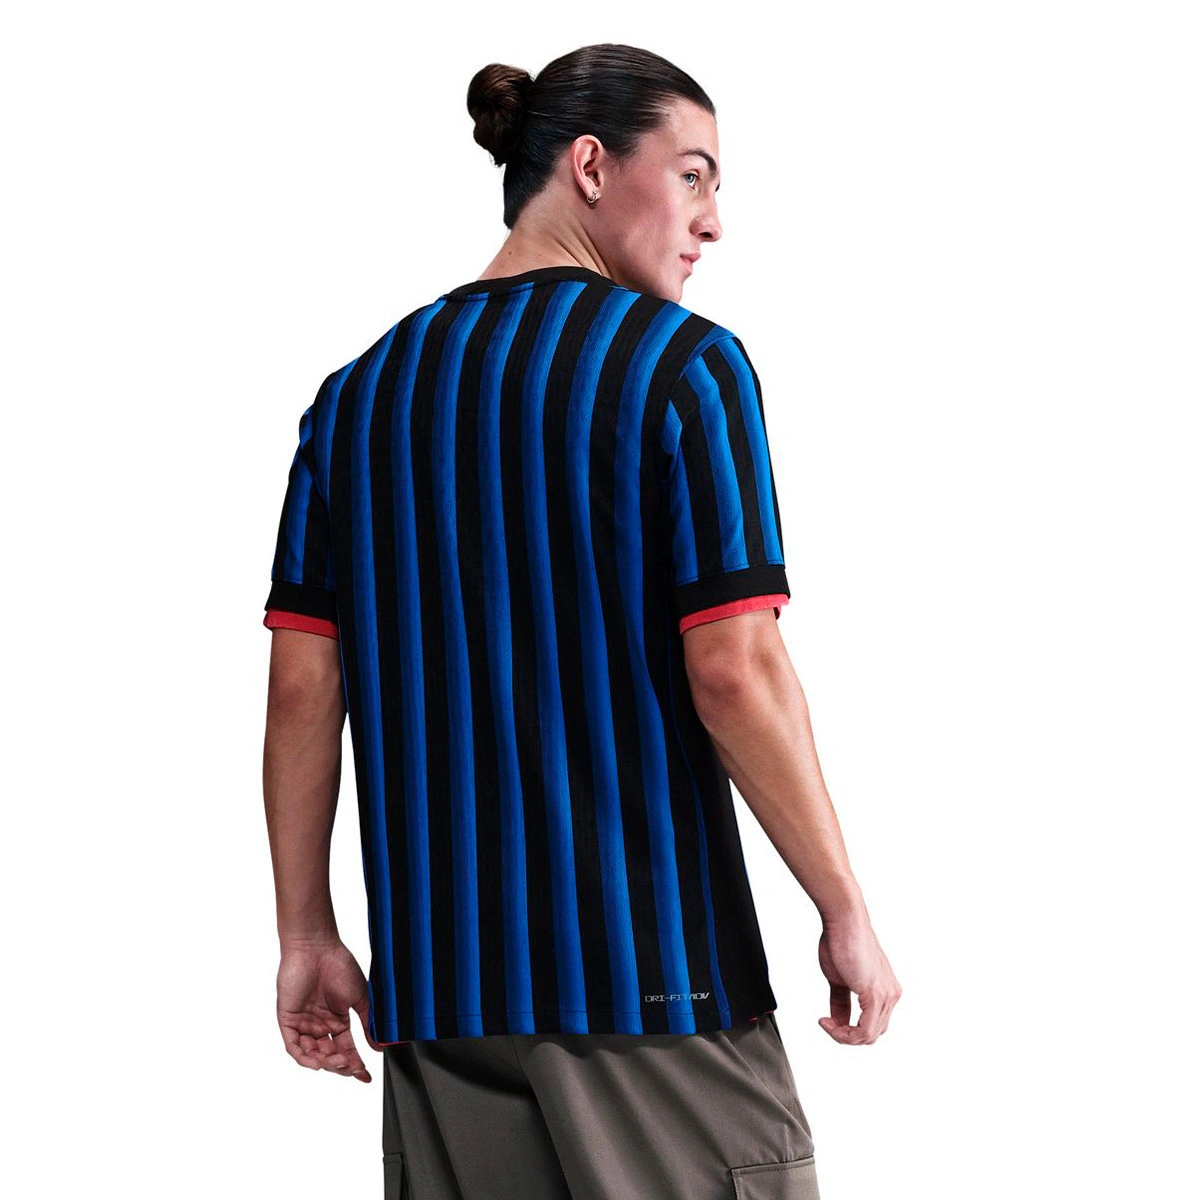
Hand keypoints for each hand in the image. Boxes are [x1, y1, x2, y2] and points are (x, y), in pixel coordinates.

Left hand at [276, 938, 381, 1081]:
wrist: (317, 948)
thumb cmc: (339, 965)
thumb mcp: (360, 998)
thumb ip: (368, 1024)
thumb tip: (379, 1046)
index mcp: (337, 1021)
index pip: (346, 1050)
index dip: (355, 1065)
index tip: (366, 1076)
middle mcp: (319, 1025)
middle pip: (329, 1057)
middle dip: (341, 1066)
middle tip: (352, 1067)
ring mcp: (303, 1024)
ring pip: (311, 1055)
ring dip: (325, 1063)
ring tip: (339, 1062)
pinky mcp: (288, 1020)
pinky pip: (293, 1046)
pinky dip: (304, 1057)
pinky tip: (317, 1062)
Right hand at [816, 916, 901, 1044]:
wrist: (843, 920)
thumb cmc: (840, 941)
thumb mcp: (839, 979)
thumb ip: (841, 1002)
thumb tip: (837, 1021)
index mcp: (886, 990)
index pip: (873, 1024)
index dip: (848, 1029)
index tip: (825, 1020)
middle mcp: (891, 995)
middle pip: (873, 1034)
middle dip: (847, 1035)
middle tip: (826, 1024)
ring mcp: (886, 996)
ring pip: (869, 1036)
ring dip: (843, 1036)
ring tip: (825, 1024)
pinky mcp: (876, 995)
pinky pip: (865, 1030)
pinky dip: (844, 1033)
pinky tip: (827, 1022)